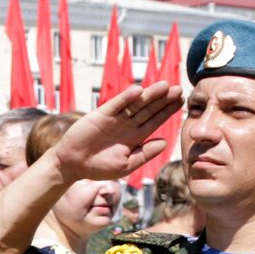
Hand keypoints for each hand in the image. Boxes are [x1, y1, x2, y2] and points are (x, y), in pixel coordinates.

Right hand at [49, 83, 184, 185]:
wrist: (73, 164)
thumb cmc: (99, 168)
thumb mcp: (125, 165)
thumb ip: (145, 154)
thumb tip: (165, 143)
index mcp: (136, 137)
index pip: (155, 120)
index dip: (168, 111)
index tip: (181, 102)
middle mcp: (128, 125)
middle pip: (149, 109)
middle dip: (163, 99)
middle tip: (178, 89)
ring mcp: (115, 118)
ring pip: (136, 104)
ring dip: (149, 95)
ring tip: (164, 86)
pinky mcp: (101, 114)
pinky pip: (116, 105)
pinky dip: (126, 98)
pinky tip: (138, 90)